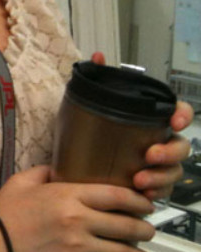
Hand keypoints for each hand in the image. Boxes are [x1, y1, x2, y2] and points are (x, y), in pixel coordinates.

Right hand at [0, 166, 155, 251]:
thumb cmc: (2, 213)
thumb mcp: (20, 182)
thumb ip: (43, 171)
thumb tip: (59, 167)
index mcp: (68, 196)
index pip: (117, 196)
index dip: (138, 201)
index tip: (146, 205)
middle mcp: (79, 221)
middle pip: (127, 226)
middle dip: (144, 230)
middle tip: (148, 232)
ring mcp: (78, 248)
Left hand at [91, 52, 195, 200]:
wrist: (70, 164)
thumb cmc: (85, 132)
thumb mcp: (85, 104)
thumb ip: (96, 79)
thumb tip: (99, 56)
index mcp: (149, 121)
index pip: (178, 112)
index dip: (182, 114)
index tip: (174, 120)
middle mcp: (158, 142)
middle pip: (181, 147)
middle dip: (170, 152)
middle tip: (149, 155)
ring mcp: (156, 166)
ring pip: (173, 171)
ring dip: (160, 177)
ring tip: (139, 180)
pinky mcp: (149, 186)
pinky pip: (162, 192)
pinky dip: (156, 194)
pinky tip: (144, 195)